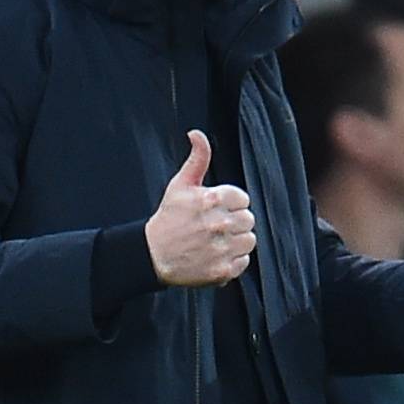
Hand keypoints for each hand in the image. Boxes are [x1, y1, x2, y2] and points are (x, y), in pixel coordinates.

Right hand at [145, 130, 256, 286]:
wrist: (153, 255)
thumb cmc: (169, 218)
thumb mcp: (180, 184)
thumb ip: (197, 158)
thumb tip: (197, 133)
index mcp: (211, 199)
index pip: (243, 199)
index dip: (230, 203)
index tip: (215, 209)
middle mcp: (218, 224)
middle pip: (248, 219)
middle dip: (234, 221)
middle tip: (215, 226)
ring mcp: (221, 248)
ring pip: (249, 240)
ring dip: (237, 241)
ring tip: (217, 241)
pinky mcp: (222, 270)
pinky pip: (244, 261)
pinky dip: (234, 260)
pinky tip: (216, 255)